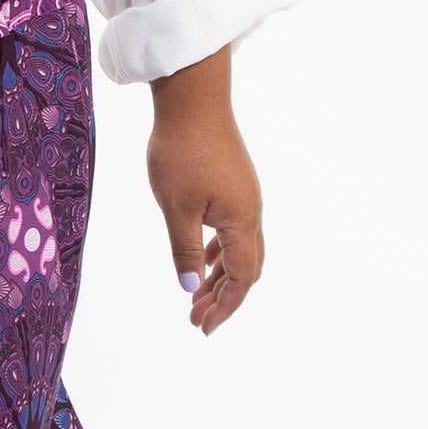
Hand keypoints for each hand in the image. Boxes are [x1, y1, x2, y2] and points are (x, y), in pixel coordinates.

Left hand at [145, 46, 263, 334]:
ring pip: (238, 249)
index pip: (241, 278)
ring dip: (218, 276)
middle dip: (223, 298)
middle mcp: (251, 211)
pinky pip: (231, 230)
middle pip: (246, 268)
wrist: (193, 100)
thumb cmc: (181, 152)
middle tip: (196, 320)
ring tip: (194, 298)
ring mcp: (244, 196)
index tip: (204, 328)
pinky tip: (200, 260)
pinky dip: (217, 252)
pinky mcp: (234, 184)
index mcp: (241, 221)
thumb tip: (188, 288)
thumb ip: (183, 250)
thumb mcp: (176, 208)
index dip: (225, 306)